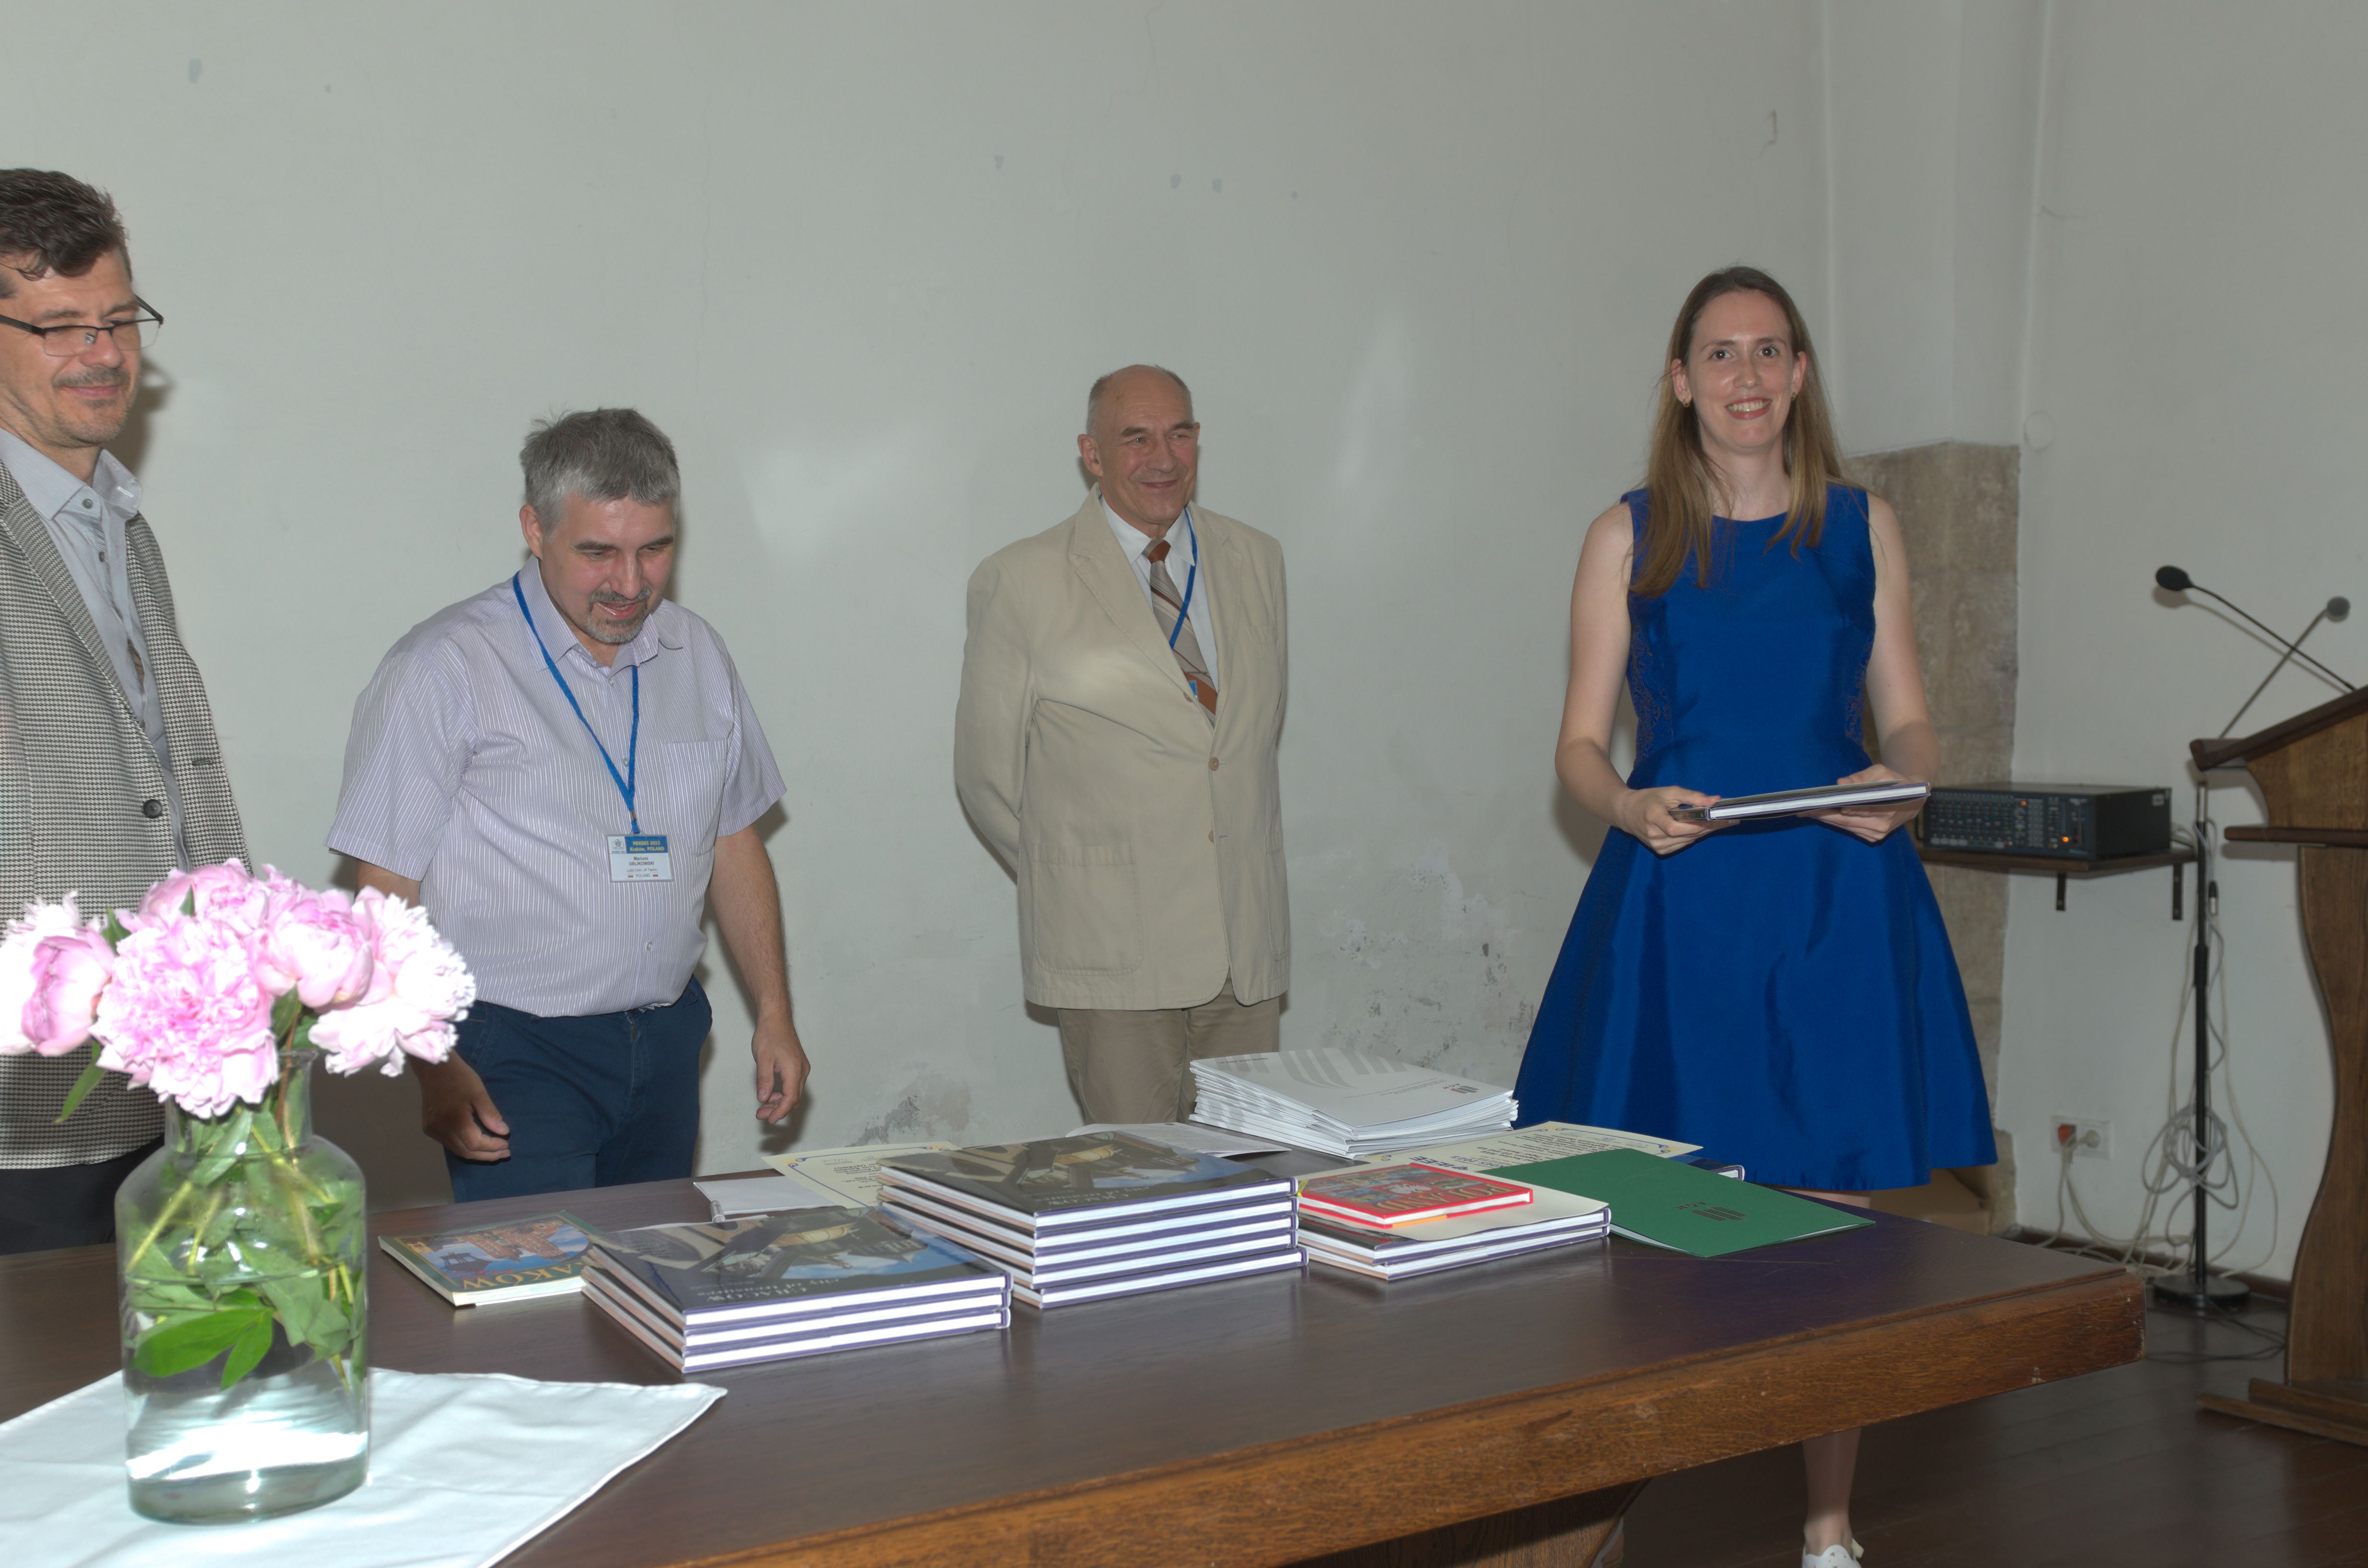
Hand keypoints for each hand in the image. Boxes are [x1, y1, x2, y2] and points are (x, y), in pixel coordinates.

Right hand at [417, 1055, 509, 1161]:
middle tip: (504, 1152)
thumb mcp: (479, 1093)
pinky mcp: (428, 1127)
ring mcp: (432, 1129)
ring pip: (457, 1150)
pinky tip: (475, 1143)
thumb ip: (491, 1115)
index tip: (507, 1146)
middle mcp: (440, 1129)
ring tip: (494, 1151)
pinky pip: (448, 1143)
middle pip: (466, 1152)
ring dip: (476, 1152)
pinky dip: (463, 1146)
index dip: (492, 1147)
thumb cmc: (459, 1077)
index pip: (475, 1143)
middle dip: (487, 1154)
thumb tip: (503, 1132)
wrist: (434, 1067)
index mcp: (454, 1120)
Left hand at [753, 1014, 809, 1124]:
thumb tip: (763, 1098)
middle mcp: (802, 1070)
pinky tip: (770, 1094)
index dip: (780, 1111)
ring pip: (793, 1093)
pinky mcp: (797, 1066)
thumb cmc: (770, 1035)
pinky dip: (782, 1093)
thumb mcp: (763, 1058)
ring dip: (779, 1102)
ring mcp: (801, 1068)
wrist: (776, 1019)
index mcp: (794, 1069)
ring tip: (763, 1107)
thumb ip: (764, 1079)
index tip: (770, 1119)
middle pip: (793, 1098)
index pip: (790, 1097)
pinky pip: (793, 1085)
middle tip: (761, 1115)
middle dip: (778, 1109)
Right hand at [1614, 786, 1725, 856]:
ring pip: (1688, 841)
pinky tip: (1701, 829)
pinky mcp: (1661, 851)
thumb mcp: (1669, 792)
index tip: (1718, 819)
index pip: (1677, 827)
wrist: (1627, 812)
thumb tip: (1714, 801)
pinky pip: (1683, 844)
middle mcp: (1654, 835)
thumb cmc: (1648, 799)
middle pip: (1687, 835)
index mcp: (1653, 818)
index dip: (1699, 825)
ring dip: (1704, 833)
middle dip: (1709, 827)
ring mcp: (1657, 846)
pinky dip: (1693, 837)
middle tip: (1727, 820)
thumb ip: (1692, 796)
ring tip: (1718, 823)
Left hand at [1809, 763, 1923, 843]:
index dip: (1830, 808)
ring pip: (1845, 827)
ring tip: (1807, 812)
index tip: (1813, 805)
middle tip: (1801, 810)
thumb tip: (1840, 783)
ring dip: (1827, 820)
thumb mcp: (1882, 772)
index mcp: (1884, 809)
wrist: (1914, 797)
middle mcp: (1880, 826)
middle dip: (1822, 815)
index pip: (1851, 810)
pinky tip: (1823, 815)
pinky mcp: (1874, 837)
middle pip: (1844, 821)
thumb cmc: (1896, 781)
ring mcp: (1877, 834)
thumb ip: (1861, 777)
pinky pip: (1850, 830)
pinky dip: (1837, 822)